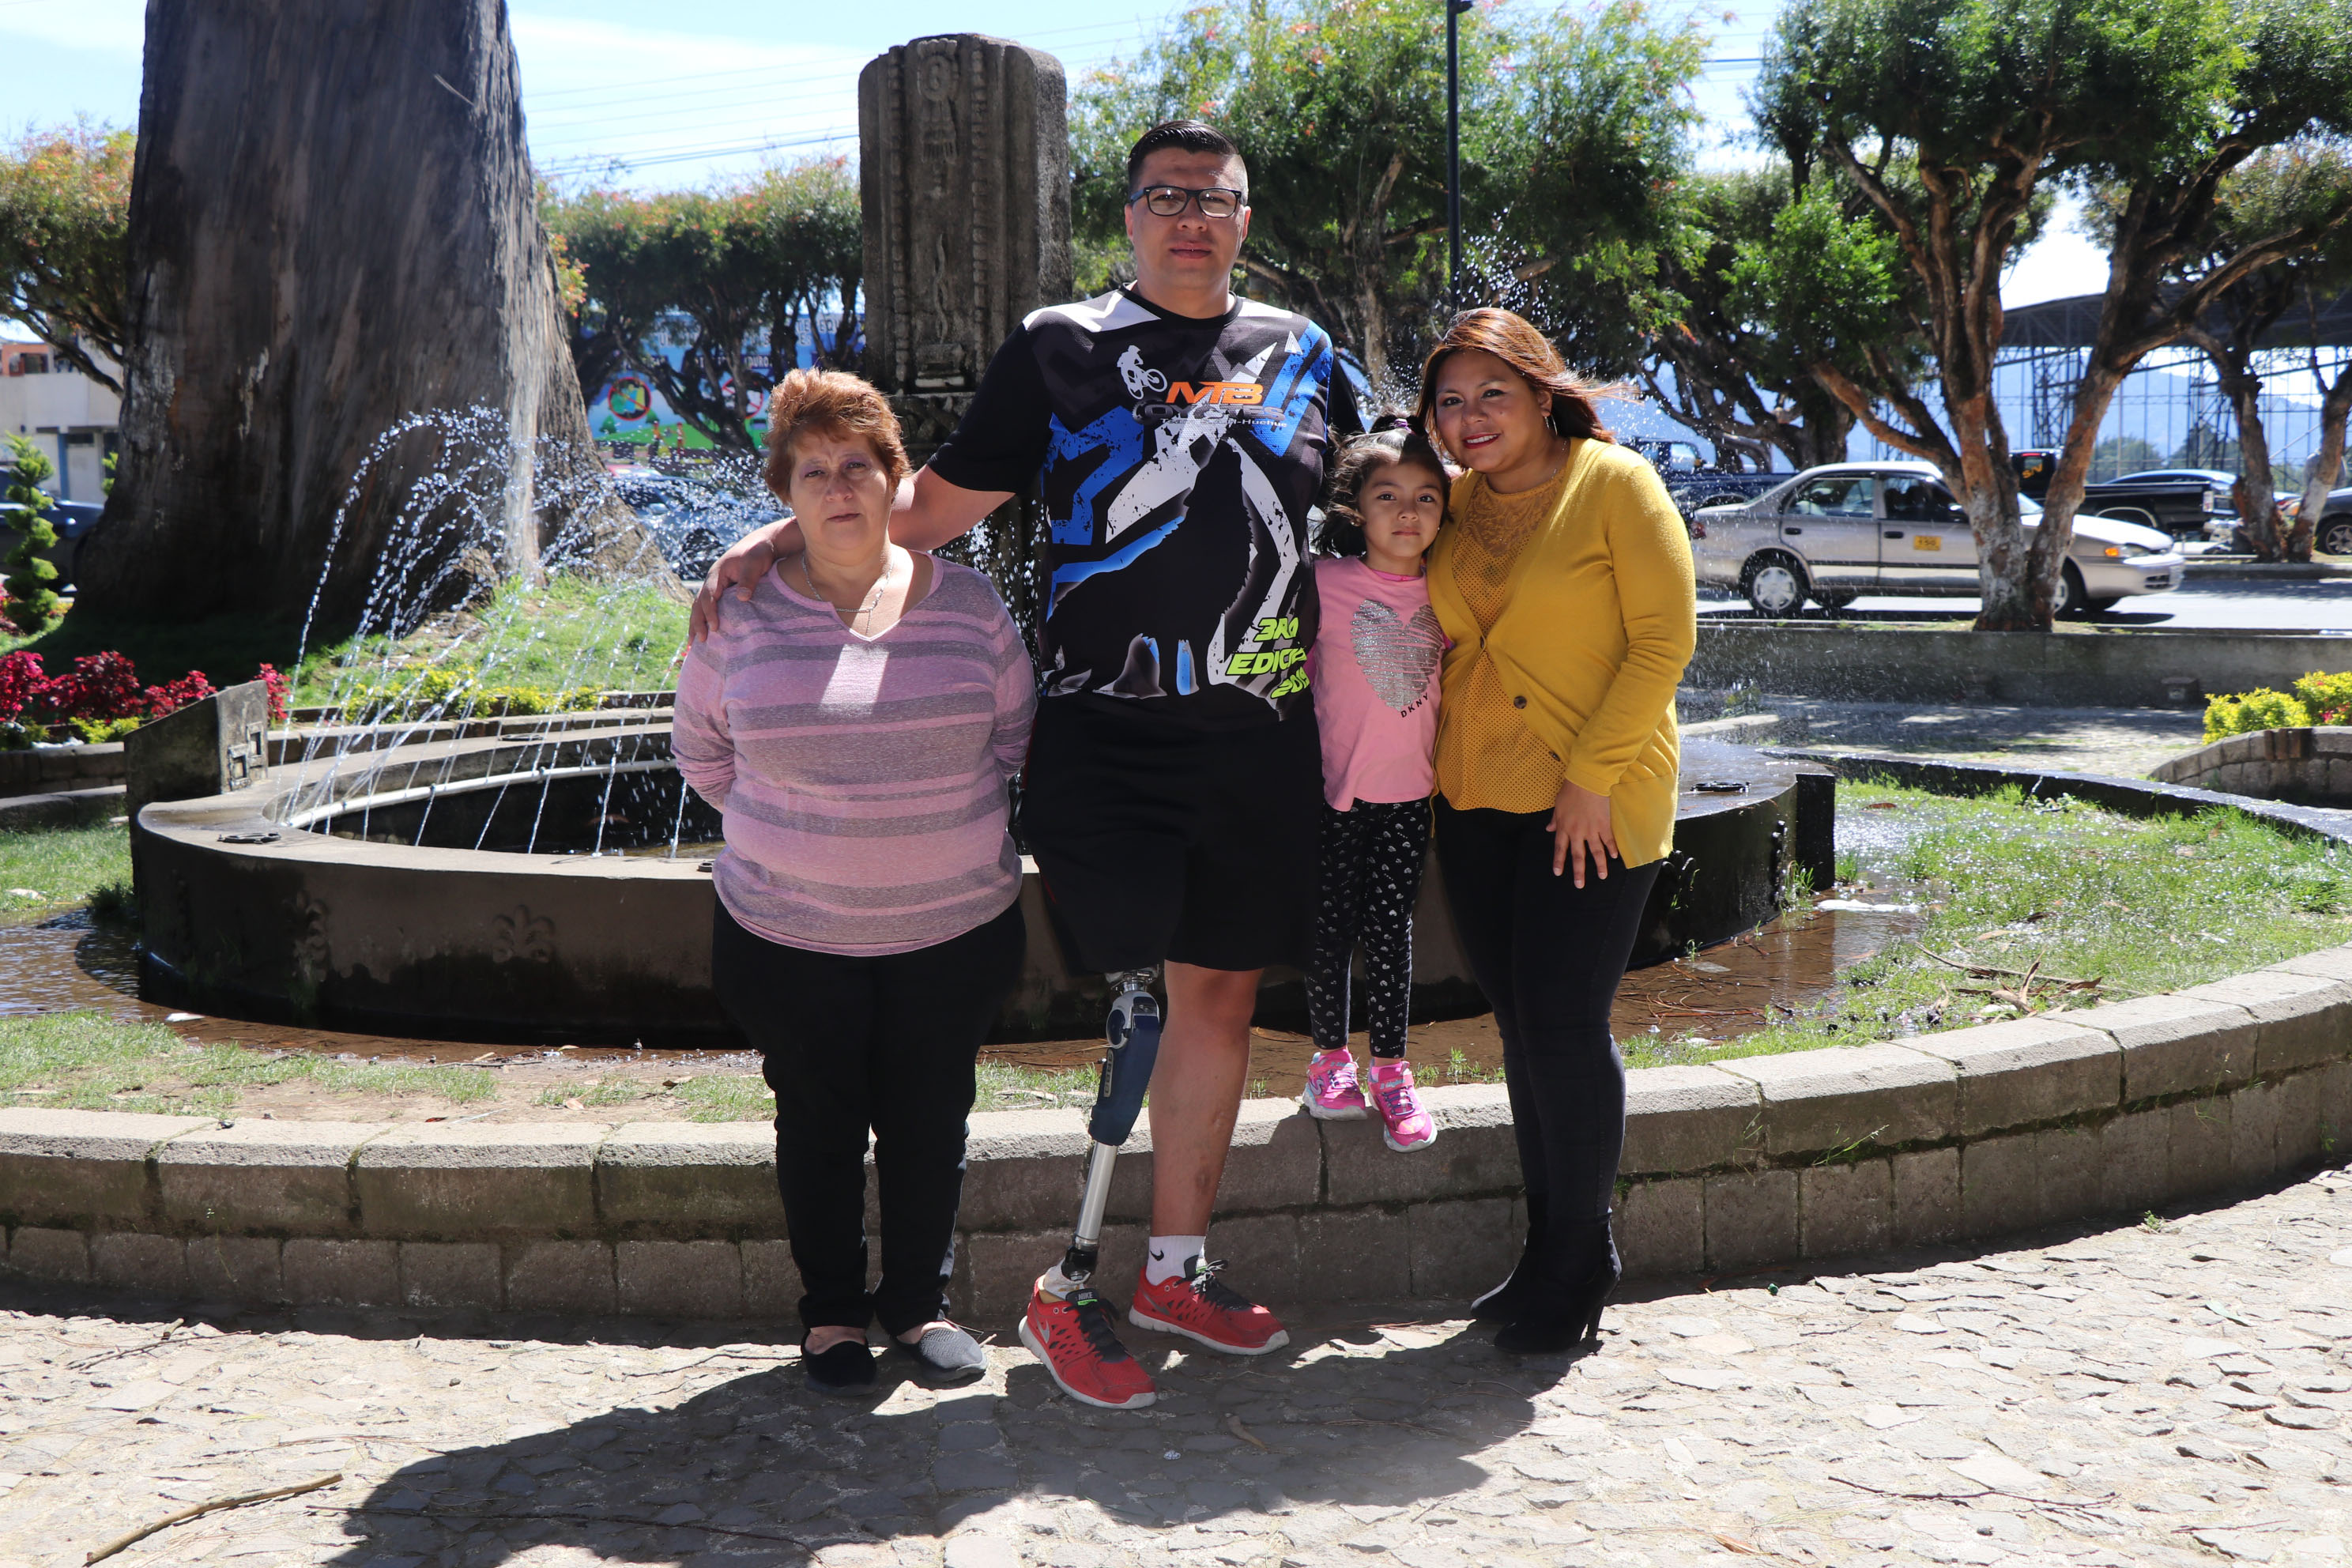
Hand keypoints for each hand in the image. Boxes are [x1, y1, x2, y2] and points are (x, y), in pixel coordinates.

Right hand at [688, 520, 795, 642]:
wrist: (761, 544)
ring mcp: (715, 587)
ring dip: (696, 625)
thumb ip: (748, 580)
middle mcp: (712, 581)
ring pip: (700, 608)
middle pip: (699, 604)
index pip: (709, 596)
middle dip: (697, 623)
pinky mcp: (722, 593)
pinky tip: (704, 635)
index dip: (710, 612)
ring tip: (693, 644)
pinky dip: (704, 621)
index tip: (715, 628)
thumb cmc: (758, 553)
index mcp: (717, 573)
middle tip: (699, 641)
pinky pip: (709, 609)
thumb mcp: (754, 564)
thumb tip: (742, 598)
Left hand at [1547, 779, 1616, 885]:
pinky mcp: (1604, 824)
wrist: (1586, 781)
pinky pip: (1608, 840)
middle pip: (1578, 856)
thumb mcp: (1557, 806)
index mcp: (1563, 827)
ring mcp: (1591, 830)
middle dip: (1578, 872)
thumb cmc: (1570, 791)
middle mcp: (1577, 832)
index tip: (1558, 873)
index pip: (1560, 848)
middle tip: (1579, 885)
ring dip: (1599, 865)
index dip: (1559, 861)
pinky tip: (1615, 857)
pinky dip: (1612, 848)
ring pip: (1595, 852)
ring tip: (1602, 876)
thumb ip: (1554, 820)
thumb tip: (1548, 829)